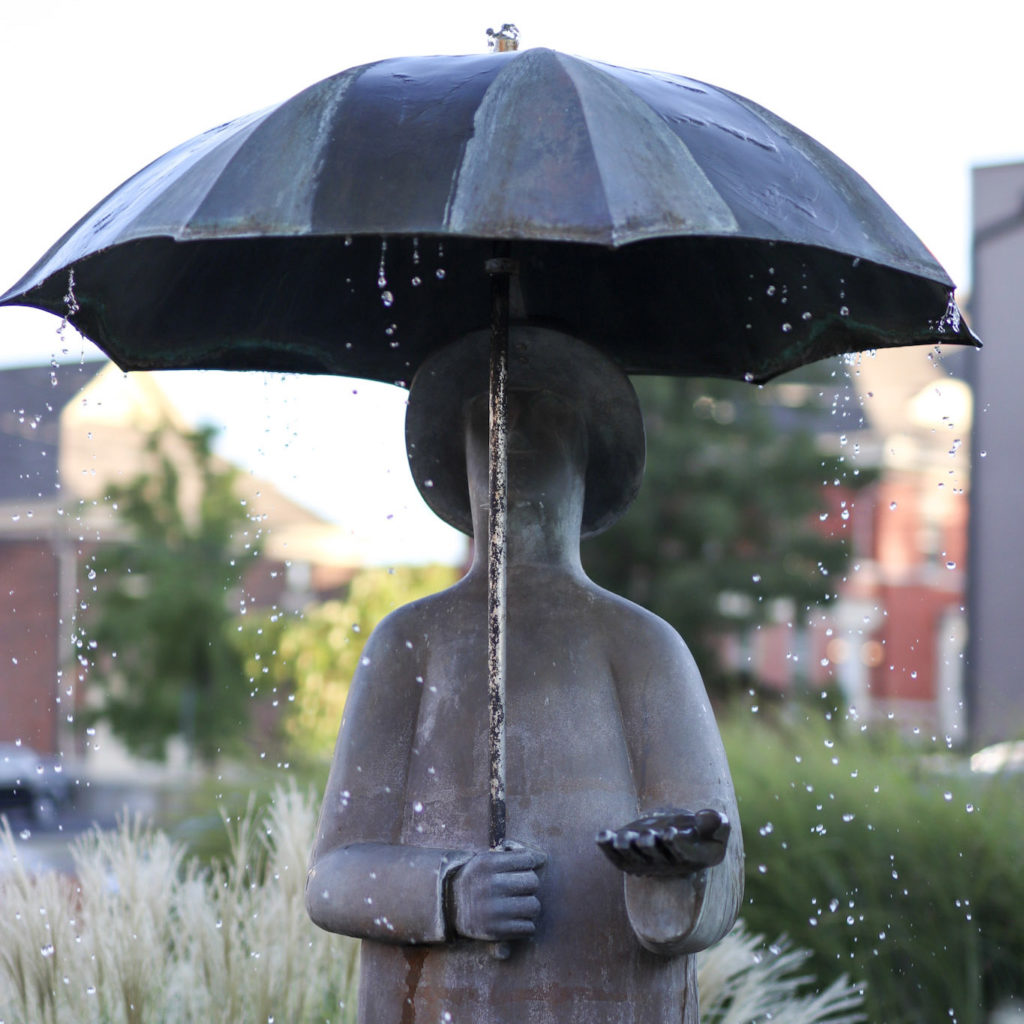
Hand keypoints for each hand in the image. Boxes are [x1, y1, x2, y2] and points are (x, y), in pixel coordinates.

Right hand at [449, 843, 544, 941]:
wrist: (448, 906)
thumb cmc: (475, 879)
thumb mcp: (486, 860)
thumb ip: (513, 856)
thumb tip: (543, 858)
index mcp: (487, 863)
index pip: (527, 859)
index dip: (528, 864)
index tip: (520, 869)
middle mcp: (490, 885)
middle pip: (533, 882)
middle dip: (529, 885)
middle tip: (518, 889)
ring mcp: (493, 909)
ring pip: (534, 906)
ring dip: (529, 906)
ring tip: (517, 905)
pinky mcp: (495, 931)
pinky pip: (528, 928)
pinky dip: (525, 925)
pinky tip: (514, 920)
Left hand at [596, 809, 729, 876]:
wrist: (680, 834)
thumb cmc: (702, 831)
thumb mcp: (718, 826)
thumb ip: (717, 822)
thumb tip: (707, 817)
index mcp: (691, 858)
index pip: (683, 854)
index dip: (676, 845)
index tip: (670, 832)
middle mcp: (666, 864)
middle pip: (656, 858)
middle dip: (649, 846)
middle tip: (647, 836)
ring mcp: (645, 862)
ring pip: (633, 859)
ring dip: (626, 849)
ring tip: (622, 838)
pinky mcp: (628, 855)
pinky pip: (615, 857)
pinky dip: (607, 848)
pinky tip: (602, 835)